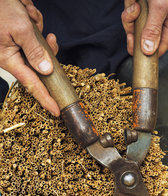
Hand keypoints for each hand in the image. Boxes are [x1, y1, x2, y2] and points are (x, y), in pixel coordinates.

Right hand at [0, 0, 59, 115]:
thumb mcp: (20, 28)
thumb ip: (35, 50)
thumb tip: (47, 70)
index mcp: (10, 60)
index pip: (32, 84)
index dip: (45, 99)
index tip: (56, 111)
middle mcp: (13, 56)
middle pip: (41, 64)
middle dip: (46, 50)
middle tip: (49, 38)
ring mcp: (16, 47)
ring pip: (40, 46)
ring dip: (37, 29)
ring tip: (25, 14)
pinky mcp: (19, 38)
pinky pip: (35, 35)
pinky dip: (33, 22)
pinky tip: (24, 11)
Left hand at [122, 0, 167, 55]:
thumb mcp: (160, 7)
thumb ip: (153, 29)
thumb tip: (148, 52)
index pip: (157, 52)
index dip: (145, 54)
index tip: (135, 52)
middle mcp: (159, 26)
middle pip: (141, 42)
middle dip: (134, 32)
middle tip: (133, 23)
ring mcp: (148, 19)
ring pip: (133, 30)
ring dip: (130, 18)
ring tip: (136, 5)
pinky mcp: (140, 11)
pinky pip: (130, 17)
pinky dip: (129, 8)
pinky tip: (135, 2)